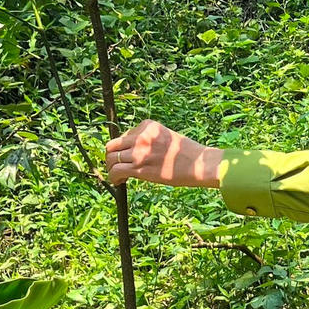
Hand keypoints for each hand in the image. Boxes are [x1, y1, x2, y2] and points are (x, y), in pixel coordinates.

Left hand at [105, 119, 223, 187]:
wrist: (197, 164)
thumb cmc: (186, 153)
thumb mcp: (166, 136)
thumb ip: (148, 139)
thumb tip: (131, 150)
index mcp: (147, 126)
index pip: (124, 135)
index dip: (123, 148)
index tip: (127, 157)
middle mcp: (141, 136)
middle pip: (112, 145)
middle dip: (111, 156)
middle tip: (115, 166)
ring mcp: (138, 151)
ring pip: (110, 159)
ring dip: (111, 168)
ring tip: (118, 176)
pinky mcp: (139, 167)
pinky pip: (115, 171)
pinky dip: (113, 178)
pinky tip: (119, 182)